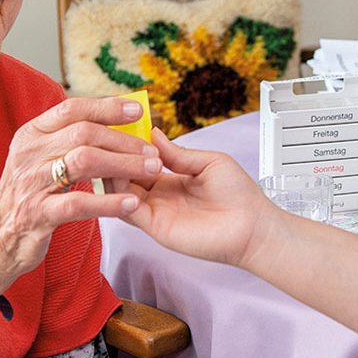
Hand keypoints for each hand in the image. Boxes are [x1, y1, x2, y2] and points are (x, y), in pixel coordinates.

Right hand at [0, 97, 160, 303]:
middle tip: (152, 151)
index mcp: (30, 135)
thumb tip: (110, 120)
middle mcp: (28, 154)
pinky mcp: (37, 214)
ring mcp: (31, 184)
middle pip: (83, 133)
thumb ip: (65, 141)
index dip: (106, 107)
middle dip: (123, 140)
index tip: (137, 110)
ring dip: (123, 165)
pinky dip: (108, 202)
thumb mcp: (38, 160)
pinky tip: (131, 204)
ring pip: (84, 162)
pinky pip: (78, 203)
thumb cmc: (27, 197)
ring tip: (151, 171)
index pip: (71, 109)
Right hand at [124, 129, 286, 268]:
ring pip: (120, 194)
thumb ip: (178, 153)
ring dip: (112, 176)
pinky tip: (119, 181)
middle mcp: (159, 196)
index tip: (116, 129)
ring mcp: (156, 212)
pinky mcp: (157, 228)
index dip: (126, 147)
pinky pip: (129, 212)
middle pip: (123, 177)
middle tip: (104, 141)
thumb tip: (154, 133)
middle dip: (113, 158)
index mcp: (171, 179)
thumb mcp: (208, 162)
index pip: (137, 161)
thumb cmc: (239, 195)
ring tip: (108, 157)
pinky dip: (119, 197)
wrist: (253, 226)